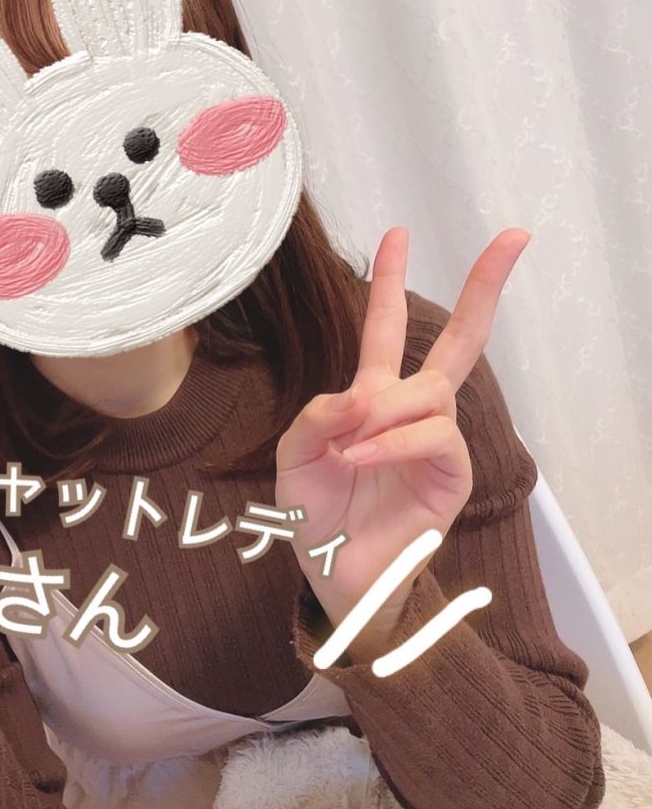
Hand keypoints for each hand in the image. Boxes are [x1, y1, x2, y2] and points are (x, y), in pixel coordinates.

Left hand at [275, 225, 530, 658]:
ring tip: (348, 448)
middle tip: (514, 238)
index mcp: (371, 399)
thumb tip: (356, 392)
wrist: (332, 574)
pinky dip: (393, 442)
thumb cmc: (315, 514)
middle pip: (458, 343)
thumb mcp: (294, 457)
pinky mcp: (451, 476)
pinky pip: (433, 436)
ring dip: (384, 413)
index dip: (391, 283)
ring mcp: (436, 443)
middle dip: (483, 290)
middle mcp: (410, 413)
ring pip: (429, 394)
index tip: (398, 233)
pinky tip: (363, 456)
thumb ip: (315, 416)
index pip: (386, 332)